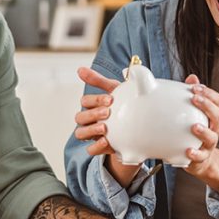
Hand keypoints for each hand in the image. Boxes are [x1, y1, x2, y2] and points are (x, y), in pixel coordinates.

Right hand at [74, 67, 139, 184]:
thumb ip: (99, 81)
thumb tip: (79, 69)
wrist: (138, 126)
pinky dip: (96, 146)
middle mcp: (89, 120)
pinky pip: (90, 150)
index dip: (95, 100)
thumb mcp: (114, 90)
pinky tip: (106, 141)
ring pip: (80, 133)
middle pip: (80, 117)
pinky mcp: (99, 147)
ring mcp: (92, 134)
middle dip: (93, 114)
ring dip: (91, 130)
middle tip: (108, 112)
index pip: (85, 101)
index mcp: (92, 105)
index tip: (111, 99)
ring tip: (105, 127)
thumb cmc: (122, 104)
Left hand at [183, 75, 218, 187]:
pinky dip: (195, 153)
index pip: (217, 101)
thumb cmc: (194, 132)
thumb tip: (192, 77)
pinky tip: (188, 150)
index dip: (209, 93)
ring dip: (204, 131)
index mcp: (212, 116)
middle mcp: (214, 129)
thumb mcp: (193, 113)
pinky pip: (201, 156)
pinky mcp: (201, 158)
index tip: (195, 87)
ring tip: (194, 126)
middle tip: (194, 99)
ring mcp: (209, 144)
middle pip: (217, 116)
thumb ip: (192, 96)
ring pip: (212, 137)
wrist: (198, 159)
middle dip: (207, 106)